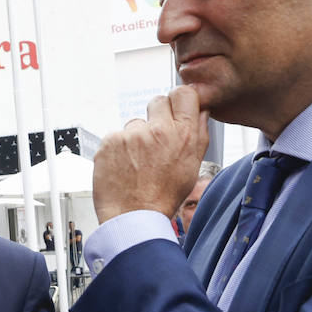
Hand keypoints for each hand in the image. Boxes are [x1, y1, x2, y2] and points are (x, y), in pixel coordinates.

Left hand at [93, 85, 209, 222]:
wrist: (133, 218)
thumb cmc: (163, 197)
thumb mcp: (192, 167)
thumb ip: (198, 135)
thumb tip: (201, 111)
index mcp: (183, 135)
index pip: (183, 93)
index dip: (178, 101)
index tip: (174, 111)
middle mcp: (158, 130)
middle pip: (158, 101)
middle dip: (156, 116)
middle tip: (154, 141)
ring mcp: (132, 135)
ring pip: (135, 123)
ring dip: (136, 137)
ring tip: (137, 162)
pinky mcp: (110, 141)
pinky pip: (116, 136)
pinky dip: (118, 149)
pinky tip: (123, 166)